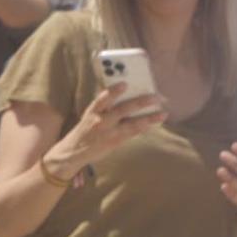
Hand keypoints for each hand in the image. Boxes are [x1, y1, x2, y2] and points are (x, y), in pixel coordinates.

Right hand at [52, 83, 167, 170]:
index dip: (112, 92)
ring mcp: (108, 133)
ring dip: (149, 118)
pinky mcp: (114, 142)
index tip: (124, 84)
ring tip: (163, 113)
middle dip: (140, 103)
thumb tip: (127, 89)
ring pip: (131, 124)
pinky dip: (143, 128)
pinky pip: (131, 134)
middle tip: (156, 97)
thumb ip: (105, 104)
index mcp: (93, 111)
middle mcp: (100, 122)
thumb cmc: (86, 127)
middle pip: (122, 110)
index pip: (102, 100)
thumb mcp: (90, 114)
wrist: (73, 152)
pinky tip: (154, 123)